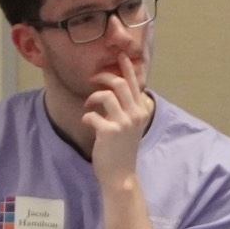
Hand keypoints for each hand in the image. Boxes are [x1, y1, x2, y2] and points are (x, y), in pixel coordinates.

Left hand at [83, 53, 150, 187]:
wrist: (120, 174)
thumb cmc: (123, 148)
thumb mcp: (132, 124)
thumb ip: (128, 106)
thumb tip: (115, 86)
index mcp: (143, 110)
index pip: (134, 82)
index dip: (125, 66)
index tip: (119, 54)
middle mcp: (136, 114)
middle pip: (119, 83)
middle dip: (103, 76)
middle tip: (92, 79)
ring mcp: (124, 123)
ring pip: (106, 95)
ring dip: (92, 97)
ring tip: (88, 105)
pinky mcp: (109, 131)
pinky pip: (92, 115)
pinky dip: (86, 117)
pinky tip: (88, 123)